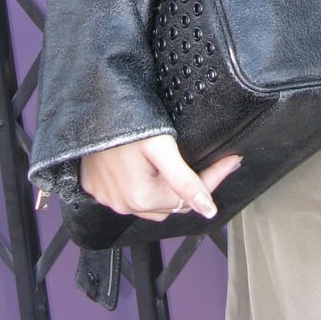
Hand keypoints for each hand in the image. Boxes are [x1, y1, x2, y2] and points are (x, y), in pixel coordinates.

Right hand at [79, 135, 240, 220]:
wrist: (88, 110)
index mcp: (142, 197)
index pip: (189, 196)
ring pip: (149, 203)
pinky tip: (146, 170)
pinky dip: (140, 187)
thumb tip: (209, 209)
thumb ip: (185, 179)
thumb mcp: (161, 146)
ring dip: (164, 190)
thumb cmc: (125, 123)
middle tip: (207, 162)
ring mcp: (108, 199)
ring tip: (176, 168)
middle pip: (170, 203)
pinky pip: (127, 196)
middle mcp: (123, 205)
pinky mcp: (96, 189)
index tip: (232, 161)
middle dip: (189, 186)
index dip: (214, 177)